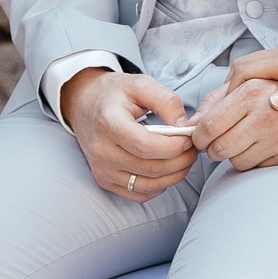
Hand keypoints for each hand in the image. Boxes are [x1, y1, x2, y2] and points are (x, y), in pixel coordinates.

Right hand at [67, 70, 198, 201]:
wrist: (84, 104)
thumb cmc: (113, 94)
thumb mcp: (140, 83)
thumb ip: (166, 101)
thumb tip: (184, 125)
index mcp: (108, 123)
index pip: (146, 146)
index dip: (174, 146)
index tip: (189, 138)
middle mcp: (101, 150)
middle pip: (150, 168)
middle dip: (180, 160)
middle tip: (193, 149)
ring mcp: (101, 169)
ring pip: (148, 185)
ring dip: (174, 175)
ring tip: (185, 159)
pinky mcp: (104, 181)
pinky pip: (138, 194)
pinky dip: (159, 186)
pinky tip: (167, 171)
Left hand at [190, 77, 277, 169]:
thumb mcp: (249, 86)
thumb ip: (216, 101)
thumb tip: (188, 124)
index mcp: (250, 92)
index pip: (208, 125)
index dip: (198, 137)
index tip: (200, 138)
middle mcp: (264, 113)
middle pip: (218, 148)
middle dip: (213, 150)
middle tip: (220, 143)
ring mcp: (277, 136)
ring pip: (234, 161)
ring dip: (234, 156)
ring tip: (245, 142)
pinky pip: (254, 167)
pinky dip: (252, 161)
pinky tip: (262, 147)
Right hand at [225, 18, 277, 113]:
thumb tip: (272, 104)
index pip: (244, 74)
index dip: (226, 95)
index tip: (216, 117)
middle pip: (240, 70)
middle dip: (224, 94)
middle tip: (215, 120)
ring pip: (250, 68)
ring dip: (236, 89)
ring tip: (229, 113)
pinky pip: (263, 68)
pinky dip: (251, 83)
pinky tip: (255, 98)